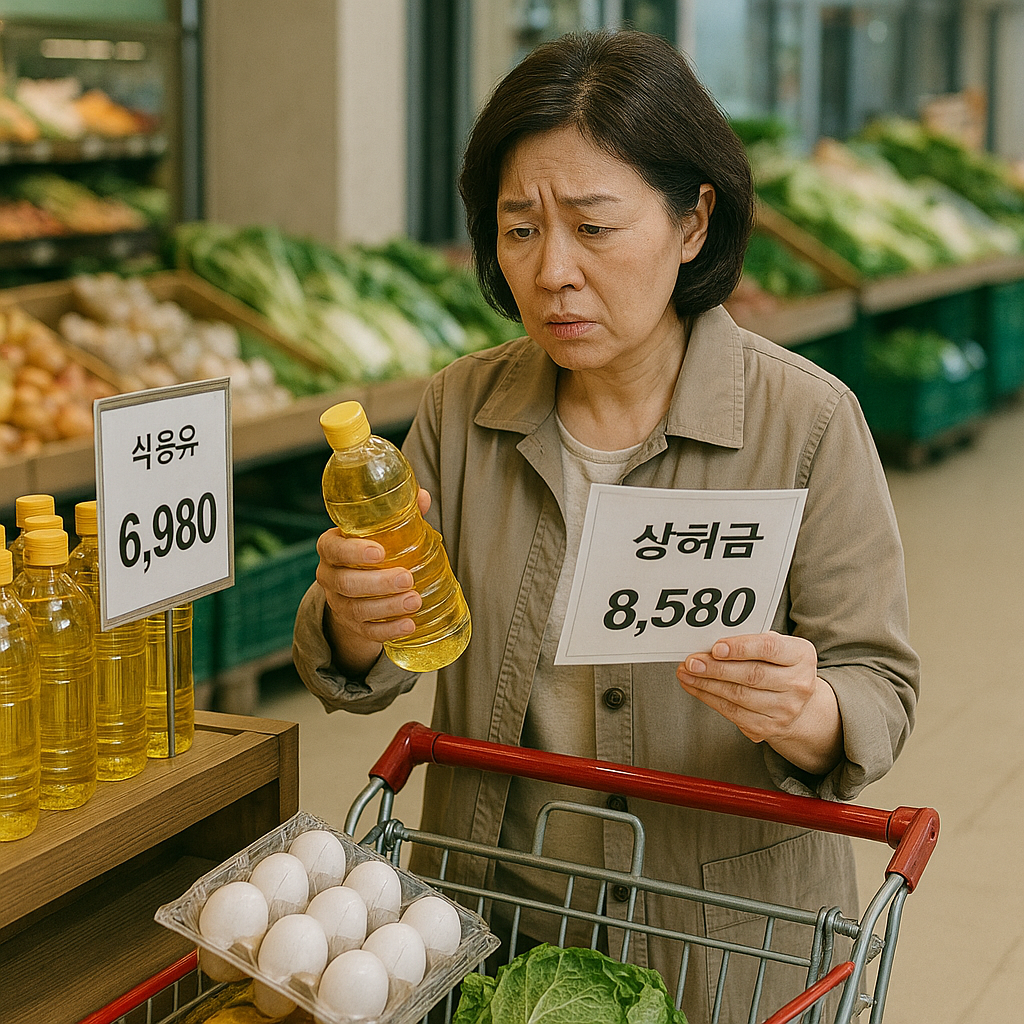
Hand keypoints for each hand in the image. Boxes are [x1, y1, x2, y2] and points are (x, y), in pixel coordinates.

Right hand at [316, 488, 430, 674]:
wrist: (358, 585)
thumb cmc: (373, 547)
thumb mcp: (381, 529)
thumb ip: (400, 513)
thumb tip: (422, 497)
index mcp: (331, 546)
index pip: (333, 548)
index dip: (353, 552)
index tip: (380, 552)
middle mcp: (329, 576)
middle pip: (346, 583)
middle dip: (378, 583)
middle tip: (408, 579)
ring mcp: (338, 603)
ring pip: (357, 609)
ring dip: (387, 608)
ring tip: (415, 601)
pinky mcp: (351, 625)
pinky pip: (366, 631)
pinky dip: (388, 630)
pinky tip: (409, 626)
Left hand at [676, 632, 842, 775]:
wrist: (798, 704)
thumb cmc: (779, 666)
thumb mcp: (776, 646)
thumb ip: (751, 641)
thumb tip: (712, 643)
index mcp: (801, 656)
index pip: (769, 649)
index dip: (741, 648)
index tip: (716, 647)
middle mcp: (797, 684)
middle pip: (751, 675)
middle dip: (716, 668)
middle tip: (692, 662)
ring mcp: (785, 709)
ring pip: (738, 696)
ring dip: (706, 684)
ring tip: (686, 673)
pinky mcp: (768, 726)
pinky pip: (732, 712)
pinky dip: (709, 698)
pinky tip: (695, 687)